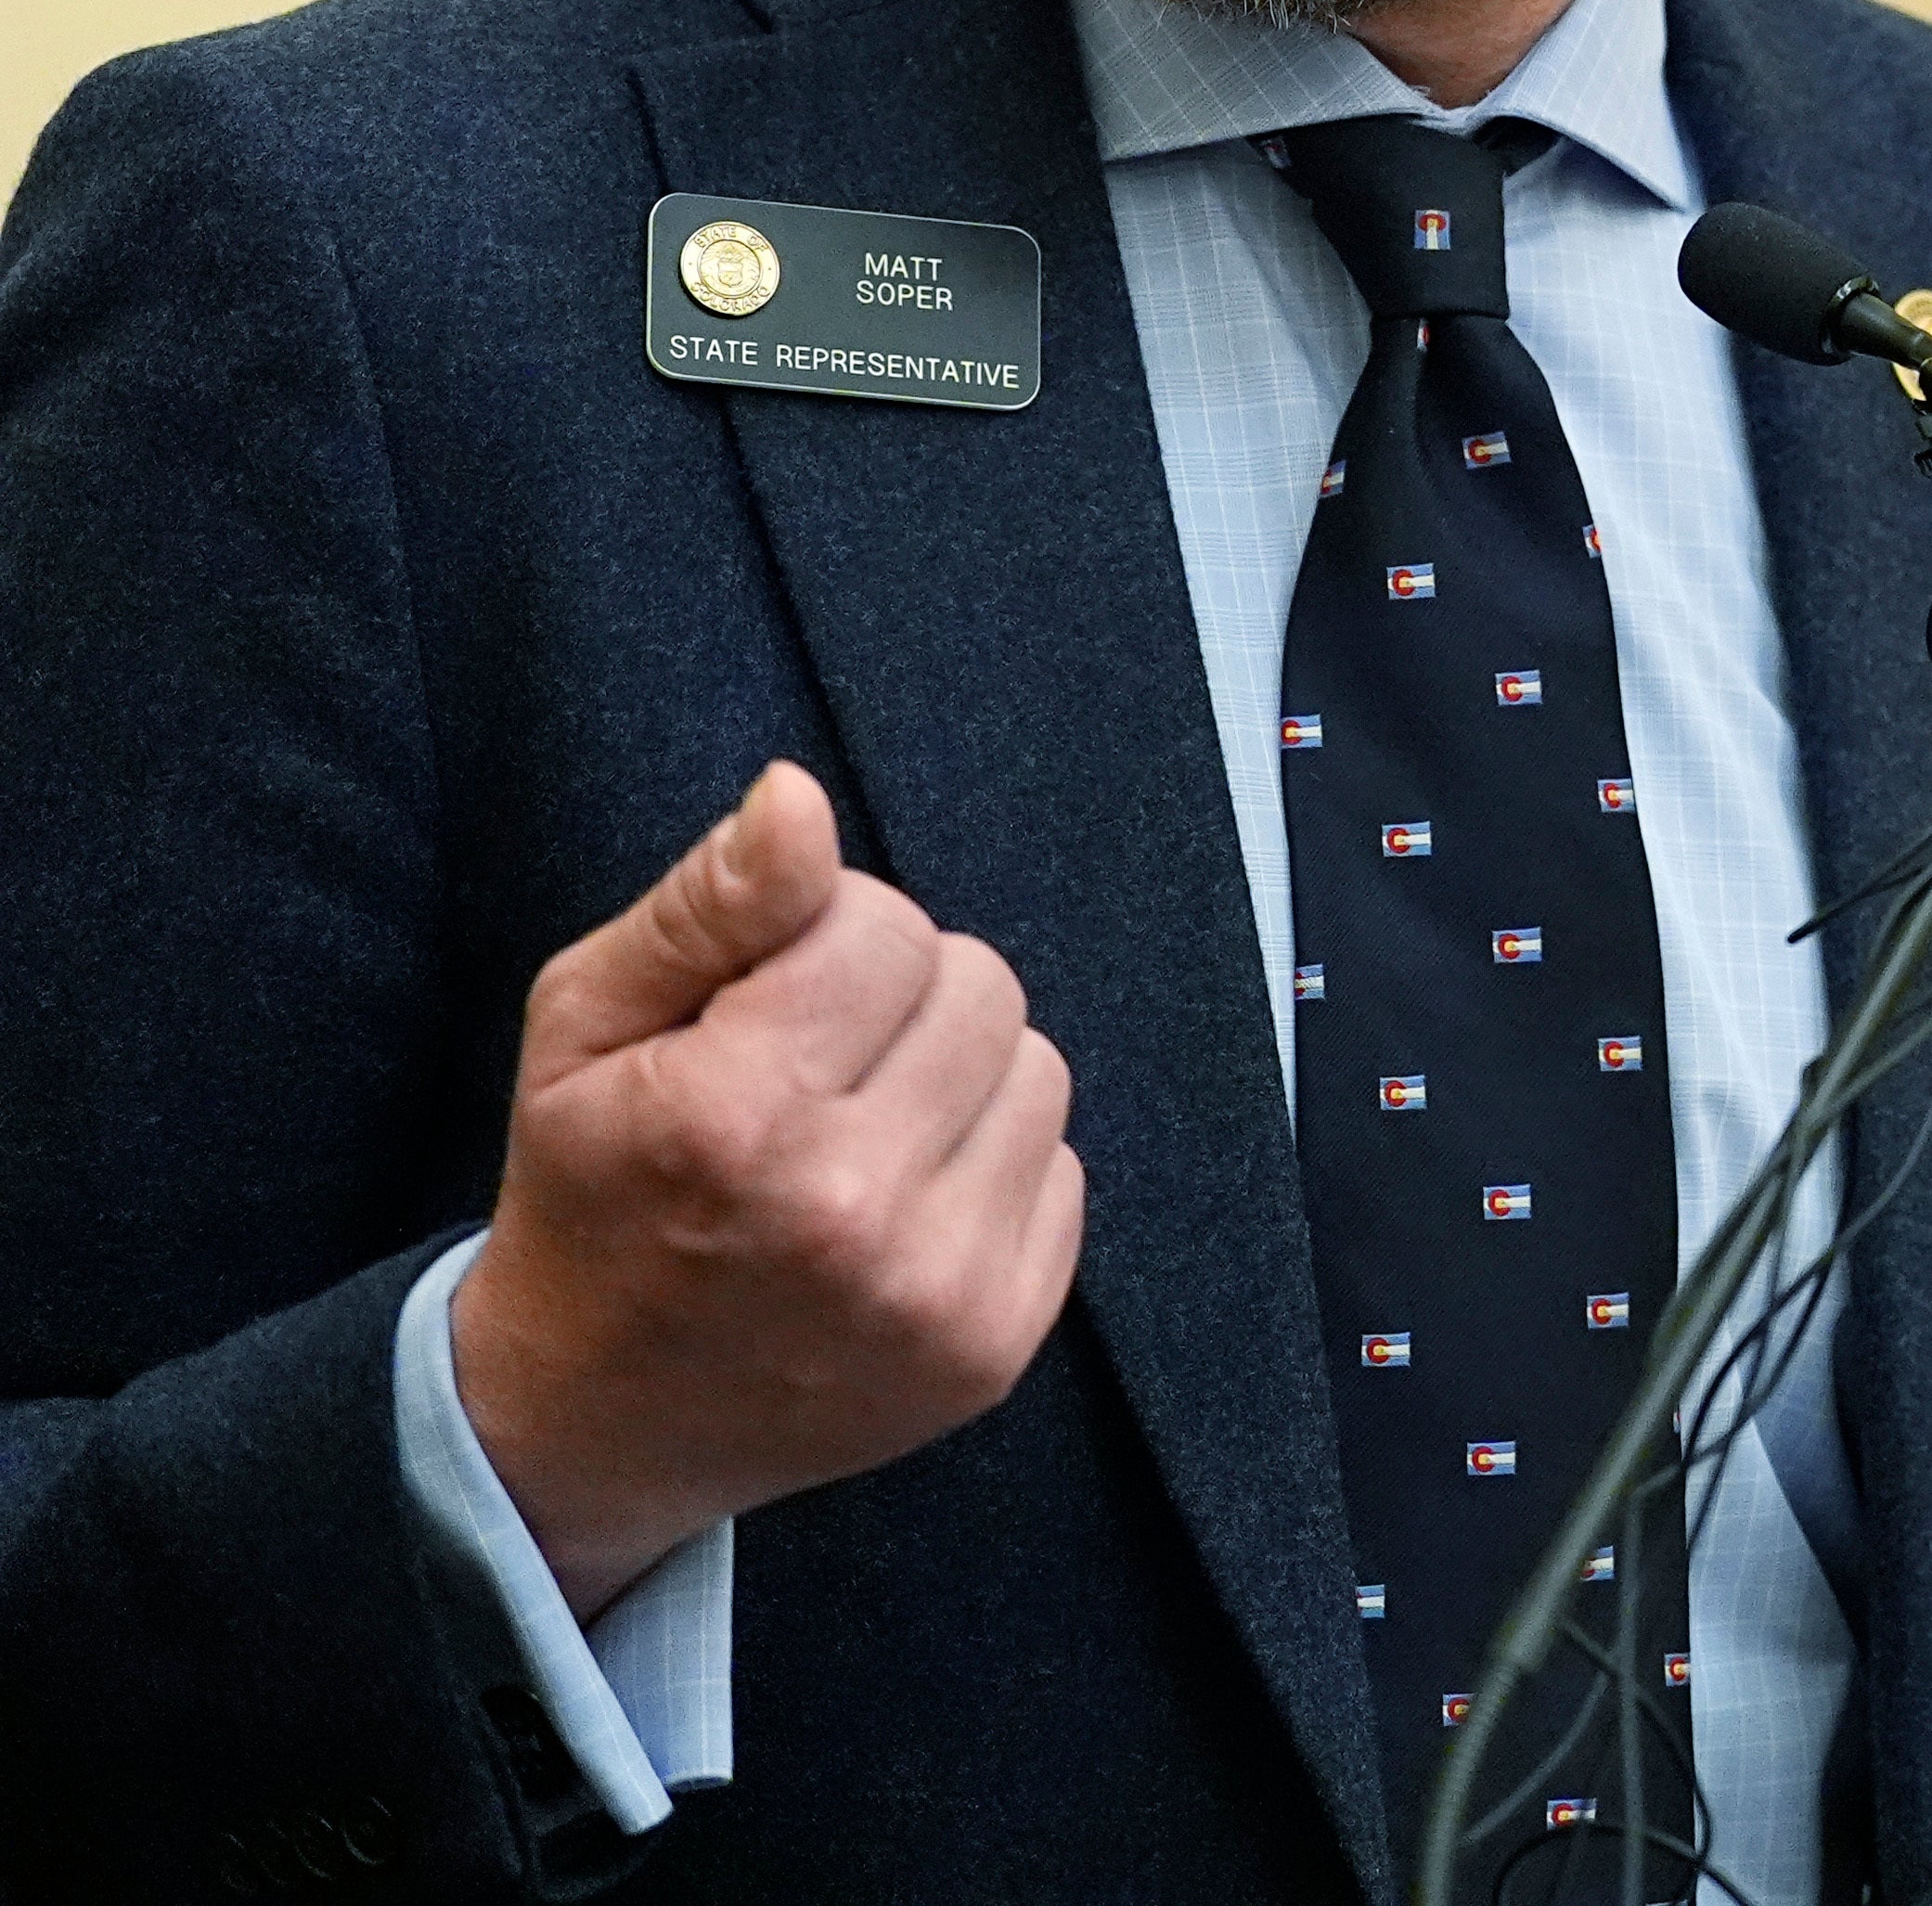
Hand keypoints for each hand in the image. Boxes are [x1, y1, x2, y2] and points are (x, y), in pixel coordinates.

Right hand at [450, 762, 1084, 1614]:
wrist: (588, 1419)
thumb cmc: (588, 1194)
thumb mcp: (583, 1030)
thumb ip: (705, 904)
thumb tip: (799, 797)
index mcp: (736, 1119)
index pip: (889, 929)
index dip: (829, 942)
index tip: (765, 1005)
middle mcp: (849, 1210)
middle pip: (982, 988)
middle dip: (902, 1000)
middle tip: (812, 1070)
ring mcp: (935, 1291)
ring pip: (1038, 1071)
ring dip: (958, 1078)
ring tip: (856, 1133)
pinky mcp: (995, 1345)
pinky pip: (1062, 1172)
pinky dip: (990, 1169)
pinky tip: (896, 1206)